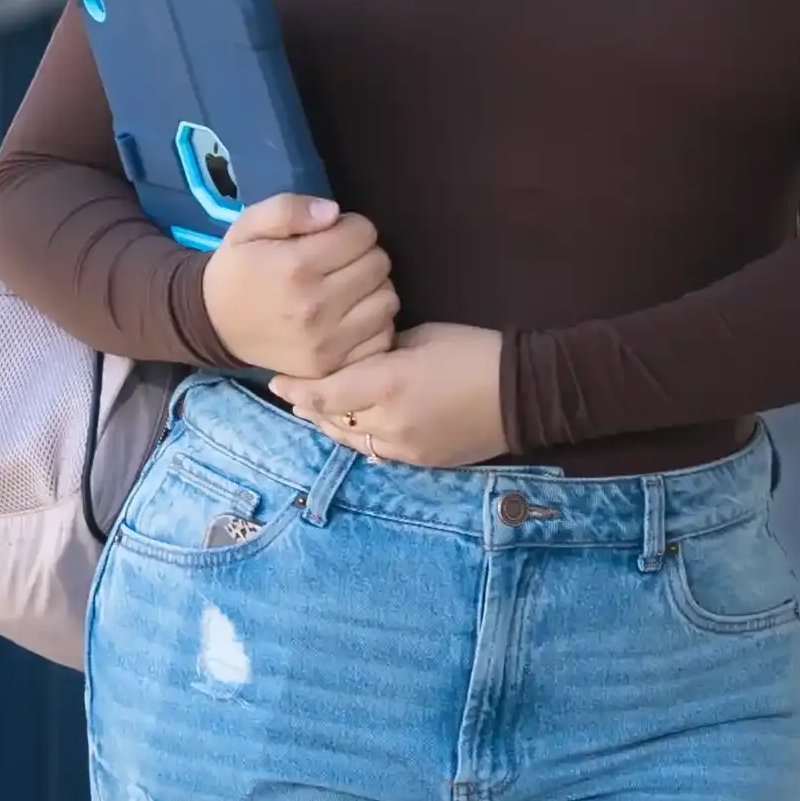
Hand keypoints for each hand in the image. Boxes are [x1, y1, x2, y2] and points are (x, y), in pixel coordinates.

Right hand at [200, 197, 396, 381]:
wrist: (216, 324)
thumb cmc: (239, 269)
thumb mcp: (249, 225)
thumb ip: (289, 209)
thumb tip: (334, 213)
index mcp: (296, 266)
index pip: (362, 233)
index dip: (352, 227)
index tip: (336, 235)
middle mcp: (316, 306)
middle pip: (379, 264)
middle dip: (365, 255)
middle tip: (342, 261)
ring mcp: (327, 341)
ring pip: (388, 300)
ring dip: (374, 288)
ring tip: (349, 287)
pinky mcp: (333, 365)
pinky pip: (382, 336)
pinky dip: (374, 322)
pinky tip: (352, 315)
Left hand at [281, 321, 508, 469]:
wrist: (524, 394)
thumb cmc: (474, 351)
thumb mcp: (422, 338)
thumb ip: (382, 351)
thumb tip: (359, 359)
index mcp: (387, 384)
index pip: (324, 392)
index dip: (296, 387)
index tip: (275, 379)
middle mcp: (388, 423)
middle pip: (331, 420)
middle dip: (309, 407)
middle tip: (292, 394)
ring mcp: (405, 448)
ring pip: (352, 441)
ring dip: (331, 426)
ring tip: (316, 413)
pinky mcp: (422, 462)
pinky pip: (378, 453)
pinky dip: (361, 438)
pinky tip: (354, 428)